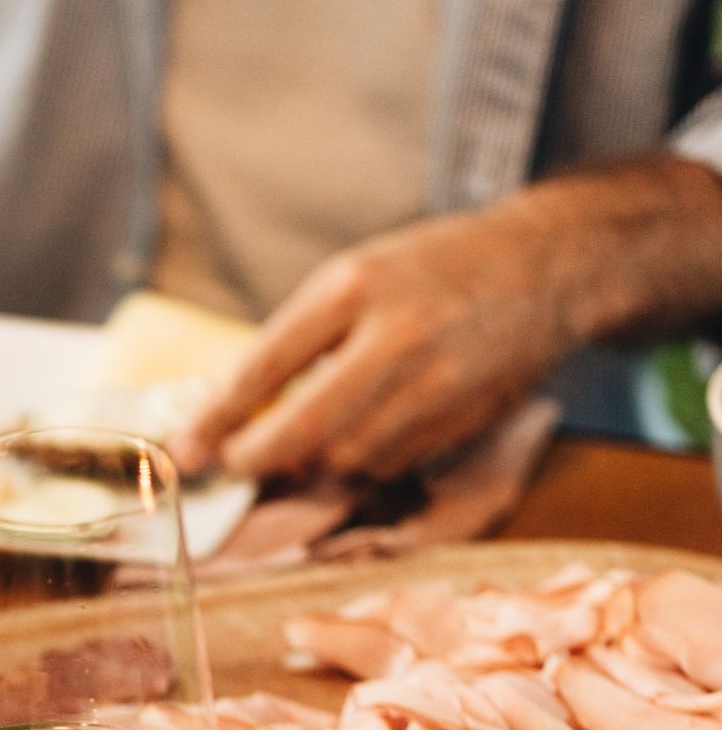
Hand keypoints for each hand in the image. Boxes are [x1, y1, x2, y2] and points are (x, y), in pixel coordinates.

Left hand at [173, 203, 579, 483]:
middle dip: (258, 459)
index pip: (265, 368)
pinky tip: (371, 430)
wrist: (545, 265)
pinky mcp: (461, 419)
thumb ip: (301, 340)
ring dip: (315, 462)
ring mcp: (434, 385)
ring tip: (312, 436)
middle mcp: (395, 338)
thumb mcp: (358, 276)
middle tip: (235, 463)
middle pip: (303, 432)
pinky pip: (389, 463)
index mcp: (354, 287)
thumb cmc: (433, 270)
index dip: (217, 419)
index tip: (183, 450)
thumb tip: (233, 412)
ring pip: (345, 459)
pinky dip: (365, 460)